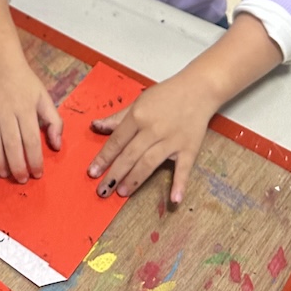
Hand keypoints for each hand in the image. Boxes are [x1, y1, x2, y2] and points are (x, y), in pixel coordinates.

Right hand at [0, 52, 62, 181]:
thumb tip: (57, 146)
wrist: (1, 59)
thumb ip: (54, 121)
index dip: (35, 160)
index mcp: (25, 107)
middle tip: (22, 179)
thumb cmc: (25, 81)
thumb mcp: (44, 97)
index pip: (31, 139)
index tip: (38, 174)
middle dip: (17, 166)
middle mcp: (6, 109)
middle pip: (11, 144)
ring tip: (4, 173)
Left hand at [87, 72, 220, 204]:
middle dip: (114, 174)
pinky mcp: (189, 148)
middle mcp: (153, 129)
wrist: (198, 90)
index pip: (117, 141)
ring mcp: (172, 140)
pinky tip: (174, 200)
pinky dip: (180, 184)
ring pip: (149, 163)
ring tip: (122, 192)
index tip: (92, 172)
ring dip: (135, 180)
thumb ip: (117, 118)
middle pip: (130, 155)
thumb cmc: (166, 95)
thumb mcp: (138, 101)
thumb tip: (96, 125)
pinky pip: (184, 169)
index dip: (104, 158)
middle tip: (103, 190)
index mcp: (138, 116)